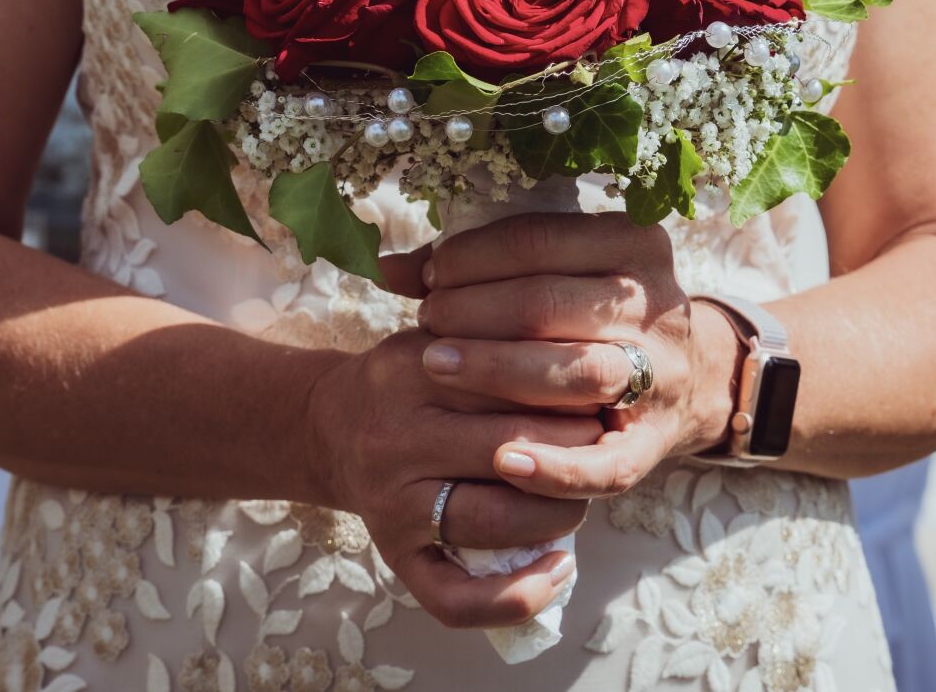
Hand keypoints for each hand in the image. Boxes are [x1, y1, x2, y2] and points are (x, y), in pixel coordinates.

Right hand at [309, 328, 596, 628]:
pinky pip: (455, 597)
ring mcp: (393, 504)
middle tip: (606, 443)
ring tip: (583, 496)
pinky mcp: (393, 555)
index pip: (512, 383)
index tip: (603, 394)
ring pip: (494, 520)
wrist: (328, 425)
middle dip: (576, 450)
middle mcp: (397, 438)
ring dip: (559, 513)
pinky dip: (517, 596)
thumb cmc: (411, 379)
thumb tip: (591, 366)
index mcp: (413, 372)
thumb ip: (503, 341)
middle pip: (511, 449)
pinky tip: (560, 568)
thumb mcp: (444, 337)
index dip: (572, 392)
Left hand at [415, 213, 741, 499]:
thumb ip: (481, 264)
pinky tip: (501, 459)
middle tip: (428, 321)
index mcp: (636, 242)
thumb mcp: (556, 271)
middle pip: (551, 303)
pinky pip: (606, 463)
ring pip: (579, 371)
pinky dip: (553, 465)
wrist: (682, 378)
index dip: (474, 257)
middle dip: (475, 311)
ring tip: (437, 366)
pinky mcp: (655, 443)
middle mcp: (658, 304)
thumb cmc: (589, 314)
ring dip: (499, 370)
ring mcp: (662, 376)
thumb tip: (389, 267)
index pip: (540, 238)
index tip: (431, 275)